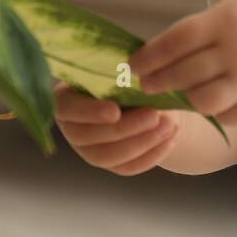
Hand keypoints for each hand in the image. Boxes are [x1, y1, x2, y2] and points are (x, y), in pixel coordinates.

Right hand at [53, 81, 180, 175]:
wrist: (144, 95)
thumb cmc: (126, 74)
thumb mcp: (122, 69)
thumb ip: (121, 76)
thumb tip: (137, 78)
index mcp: (66, 98)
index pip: (67, 109)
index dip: (89, 112)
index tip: (115, 111)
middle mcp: (72, 127)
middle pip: (89, 137)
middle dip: (125, 129)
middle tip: (153, 116)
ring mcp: (89, 150)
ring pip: (109, 156)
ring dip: (141, 143)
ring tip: (168, 126)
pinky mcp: (111, 164)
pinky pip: (128, 167)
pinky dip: (151, 155)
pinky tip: (170, 138)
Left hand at [126, 0, 236, 127]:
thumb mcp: (234, 5)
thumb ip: (203, 29)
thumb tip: (159, 54)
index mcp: (229, 20)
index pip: (176, 42)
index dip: (150, 57)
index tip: (133, 65)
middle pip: (185, 74)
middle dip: (158, 81)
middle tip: (146, 85)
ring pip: (203, 102)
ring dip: (186, 98)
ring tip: (179, 92)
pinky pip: (229, 116)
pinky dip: (216, 110)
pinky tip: (210, 101)